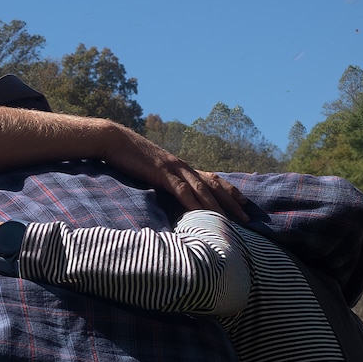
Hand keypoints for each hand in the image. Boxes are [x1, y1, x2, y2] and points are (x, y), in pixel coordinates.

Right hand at [101, 127, 245, 219]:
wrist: (114, 140)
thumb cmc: (129, 156)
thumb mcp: (150, 170)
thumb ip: (162, 180)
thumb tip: (168, 193)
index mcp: (181, 166)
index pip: (212, 178)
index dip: (230, 190)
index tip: (244, 202)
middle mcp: (182, 167)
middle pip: (214, 185)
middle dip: (232, 202)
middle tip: (247, 218)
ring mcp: (173, 169)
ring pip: (202, 190)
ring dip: (218, 206)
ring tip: (231, 221)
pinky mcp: (161, 173)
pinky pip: (181, 191)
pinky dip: (193, 203)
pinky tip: (201, 214)